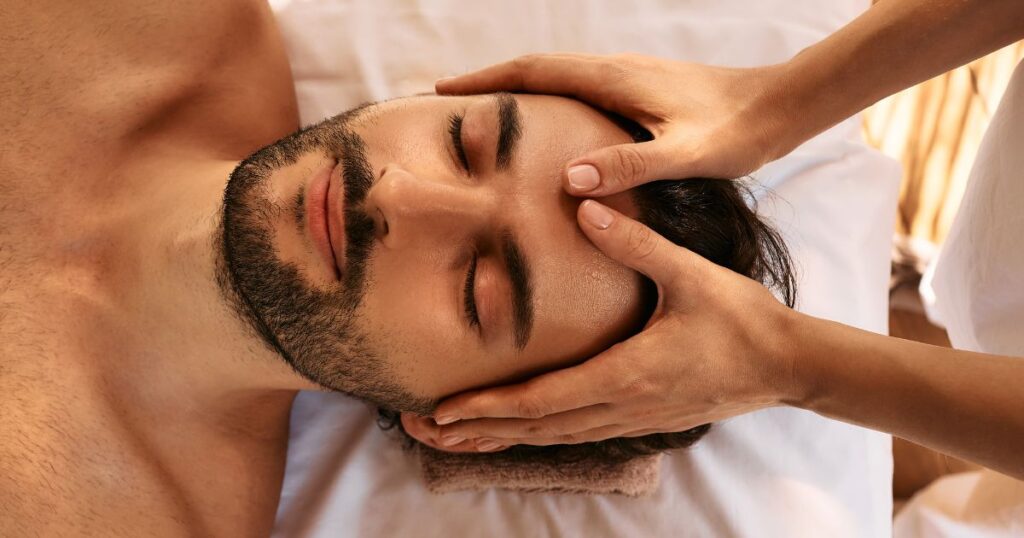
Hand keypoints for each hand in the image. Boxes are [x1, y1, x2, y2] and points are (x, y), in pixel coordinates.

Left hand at [433, 200, 803, 448]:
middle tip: (418, 430)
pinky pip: (574, 434)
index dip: (488, 408)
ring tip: (449, 438)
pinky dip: (534, 434)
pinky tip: (513, 431)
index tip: (440, 412)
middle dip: (474, 432)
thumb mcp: (690, 275)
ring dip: (498, 438)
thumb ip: (636, 243)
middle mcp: (621, 406)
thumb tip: (584, 204)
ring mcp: (630, 419)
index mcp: (627, 373)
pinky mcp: (639, 418)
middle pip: (533, 428)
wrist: (787, 364)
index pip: (542, 399)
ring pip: (550, 437)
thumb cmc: (741, 319)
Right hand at [436, 53, 792, 195]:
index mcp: (615, 80)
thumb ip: (630, 165)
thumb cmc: (735, 132)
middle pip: (539, 68)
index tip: (445, 90)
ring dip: (519, 87)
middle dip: (492, 81)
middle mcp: (616, 70)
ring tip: (488, 111)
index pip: (535, 73)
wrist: (779, 106)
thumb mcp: (685, 155)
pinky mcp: (641, 89)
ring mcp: (628, 77)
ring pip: (559, 76)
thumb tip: (570, 178)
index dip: (487, 81)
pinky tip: (551, 124)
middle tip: (452, 101)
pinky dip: (549, 97)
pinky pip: (579, 87)